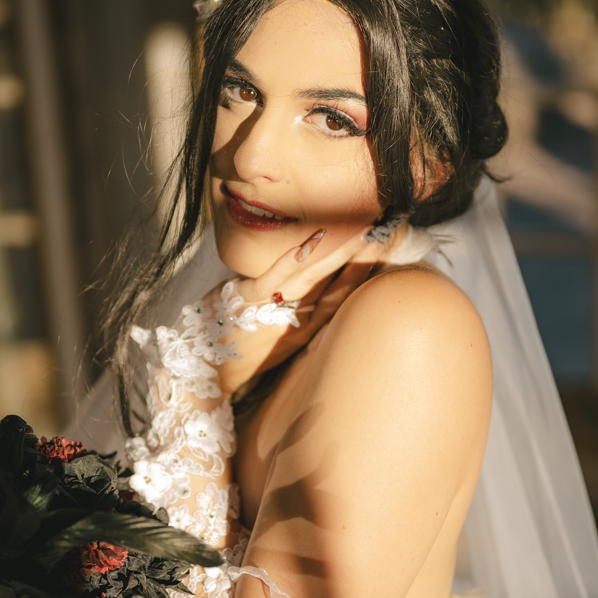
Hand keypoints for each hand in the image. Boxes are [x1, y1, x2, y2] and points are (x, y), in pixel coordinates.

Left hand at [212, 222, 406, 394]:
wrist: (207, 369)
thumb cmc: (243, 346)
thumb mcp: (282, 330)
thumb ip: (303, 308)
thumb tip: (320, 280)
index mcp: (308, 325)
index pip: (346, 292)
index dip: (369, 267)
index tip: (390, 242)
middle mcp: (297, 320)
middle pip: (337, 284)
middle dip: (364, 254)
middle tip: (388, 227)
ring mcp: (274, 311)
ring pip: (312, 278)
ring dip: (338, 252)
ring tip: (362, 228)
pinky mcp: (247, 301)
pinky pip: (272, 280)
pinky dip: (291, 261)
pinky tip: (309, 241)